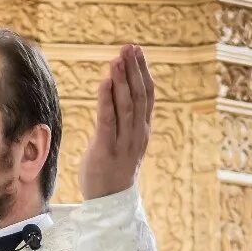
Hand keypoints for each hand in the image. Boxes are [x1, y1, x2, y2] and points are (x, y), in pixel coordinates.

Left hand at [80, 44, 154, 199]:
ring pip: (126, 106)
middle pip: (138, 96)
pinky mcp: (106, 150)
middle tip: (128, 48)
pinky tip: (104, 83)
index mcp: (142, 130)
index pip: (147, 95)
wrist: (109, 202)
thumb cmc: (112, 170)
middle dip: (133, 70)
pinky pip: (108, 121)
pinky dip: (107, 101)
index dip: (143, 72)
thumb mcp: (123, 142)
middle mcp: (136, 134)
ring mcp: (123, 142)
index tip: (137, 52)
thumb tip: (119, 96)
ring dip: (121, 81)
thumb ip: (124, 121)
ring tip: (117, 60)